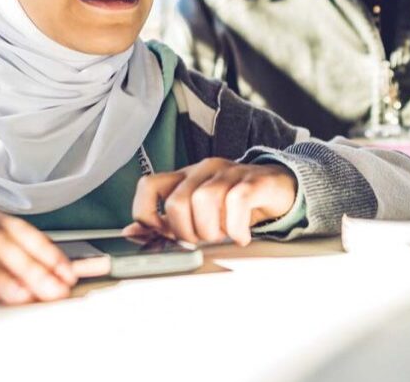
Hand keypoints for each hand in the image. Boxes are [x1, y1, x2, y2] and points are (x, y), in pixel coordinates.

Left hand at [123, 158, 296, 246]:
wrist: (279, 188)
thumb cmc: (234, 203)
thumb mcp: (196, 212)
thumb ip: (165, 222)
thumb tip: (131, 232)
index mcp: (184, 177)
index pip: (148, 185)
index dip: (147, 214)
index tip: (162, 234)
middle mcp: (202, 170)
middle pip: (176, 201)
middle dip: (185, 231)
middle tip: (201, 239)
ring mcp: (228, 173)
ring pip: (204, 200)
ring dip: (211, 229)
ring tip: (222, 236)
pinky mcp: (254, 181)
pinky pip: (237, 201)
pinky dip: (235, 227)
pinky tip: (240, 237)